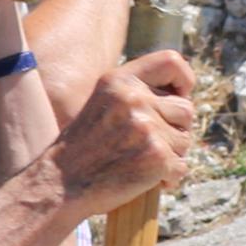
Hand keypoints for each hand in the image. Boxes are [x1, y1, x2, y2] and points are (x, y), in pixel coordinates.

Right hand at [49, 52, 196, 215]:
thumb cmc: (83, 146)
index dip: (183, 80)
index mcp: (119, 81)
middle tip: (145, 143)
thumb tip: (183, 93)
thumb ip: (135, 92)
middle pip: (186, 109)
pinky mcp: (157, 156)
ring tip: (137, 160)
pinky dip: (167, 177)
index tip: (179, 96)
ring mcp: (147, 128)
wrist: (59, 182)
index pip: (172, 62)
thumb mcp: (101, 103)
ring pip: (185, 140)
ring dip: (169, 154)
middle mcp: (134, 99)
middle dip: (174, 128)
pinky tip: (142, 177)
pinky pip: (181, 166)